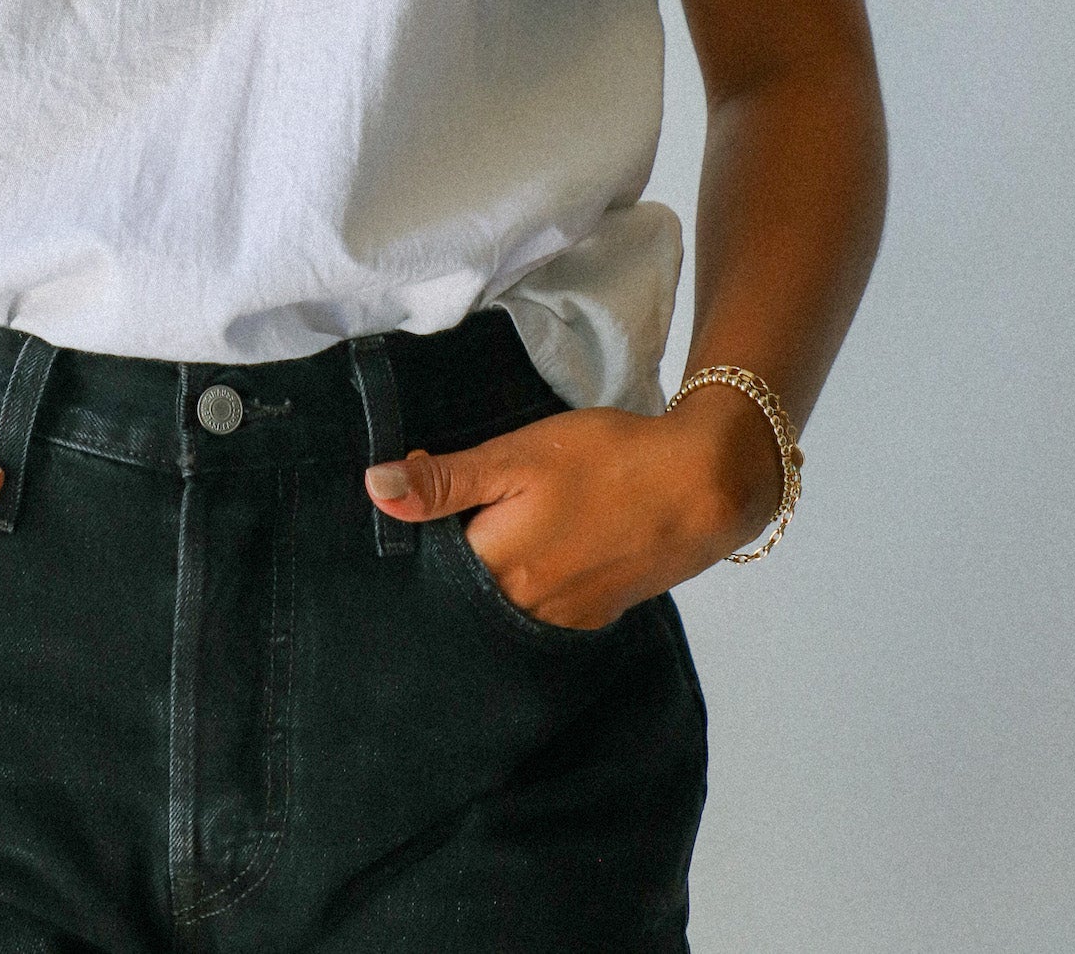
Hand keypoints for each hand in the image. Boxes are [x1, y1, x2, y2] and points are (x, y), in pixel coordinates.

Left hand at [363, 390, 792, 629]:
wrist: (700, 486)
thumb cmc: (603, 460)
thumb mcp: (517, 454)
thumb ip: (446, 480)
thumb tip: (374, 489)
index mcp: (496, 568)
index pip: (427, 575)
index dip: (410, 549)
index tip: (395, 525)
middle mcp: (524, 611)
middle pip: (463, 602)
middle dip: (444, 576)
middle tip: (438, 531)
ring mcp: (564, 620)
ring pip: (502, 613)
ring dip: (485, 588)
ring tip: (482, 543)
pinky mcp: (596, 617)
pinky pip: (540, 617)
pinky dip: (526, 595)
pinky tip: (529, 562)